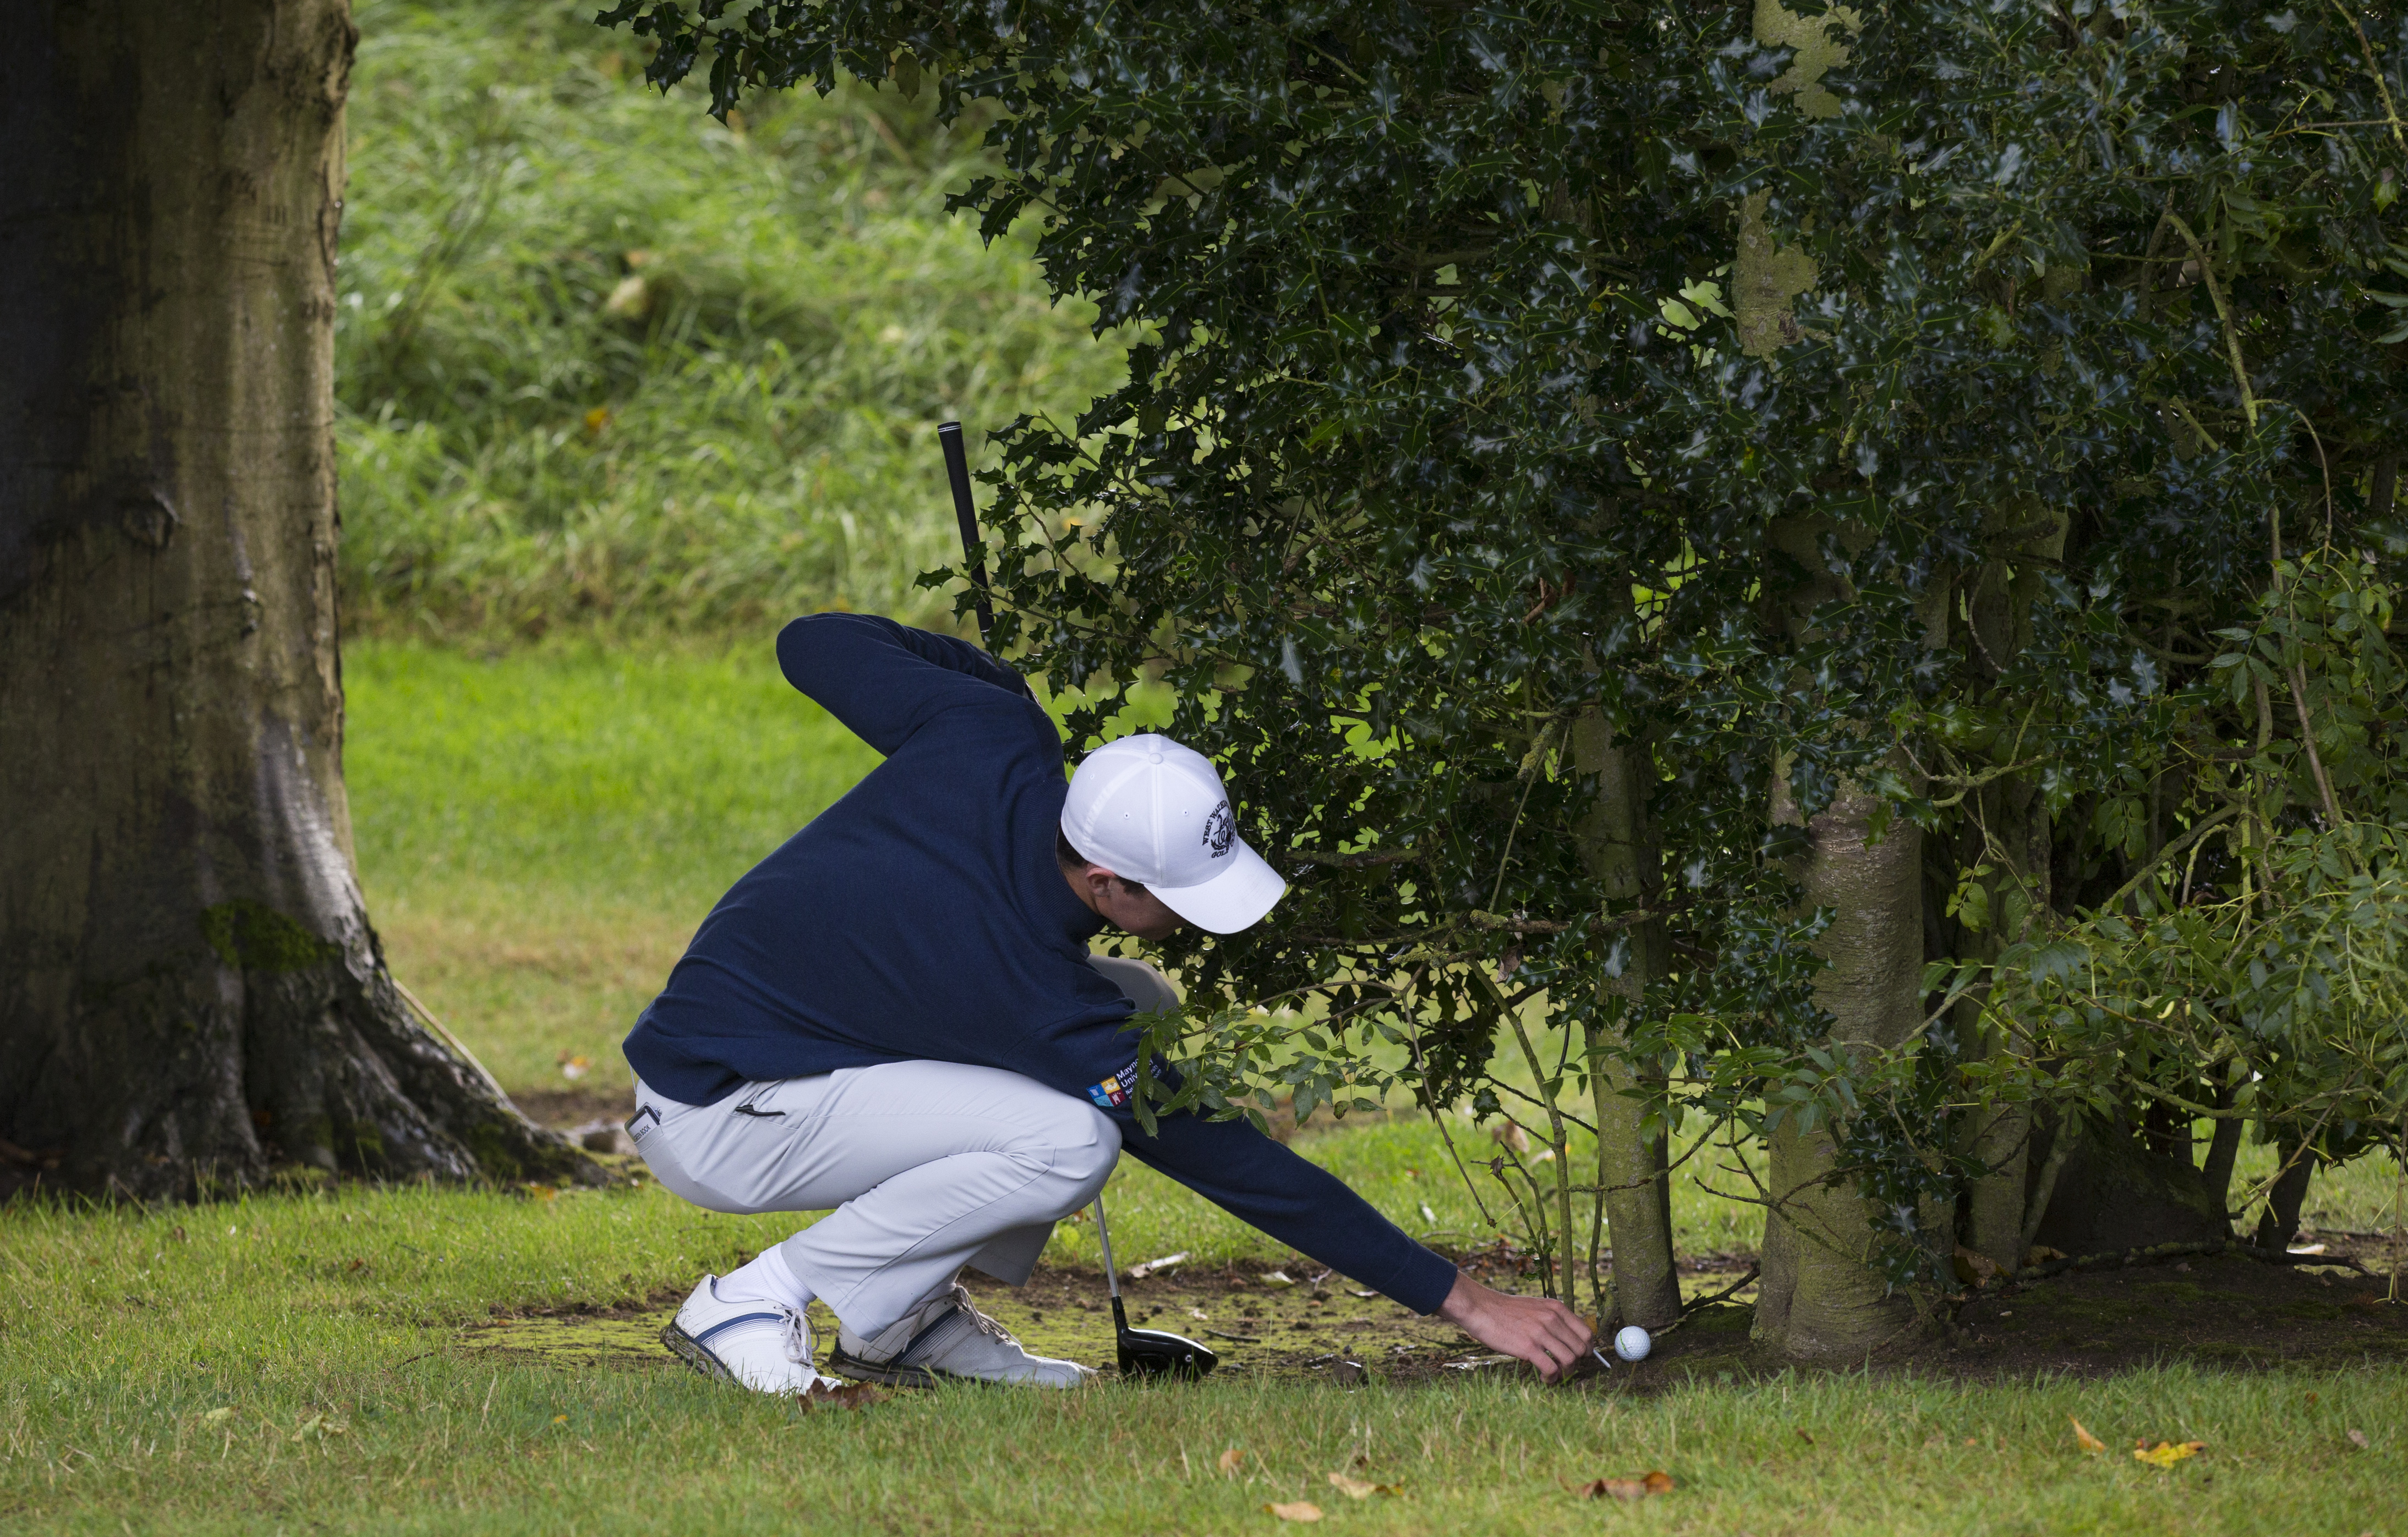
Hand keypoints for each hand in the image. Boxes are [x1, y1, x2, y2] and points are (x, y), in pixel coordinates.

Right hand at [1435, 1270, 1595, 1383]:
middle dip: (1577, 1363)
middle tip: (1565, 1368)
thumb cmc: (1505, 1310)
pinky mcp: (1528, 1347)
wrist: (1481, 1308)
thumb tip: (1567, 1338)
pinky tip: (1545, 1379)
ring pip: (1570, 1360)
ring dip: (1566, 1373)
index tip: (1580, 1357)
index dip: (1587, 1349)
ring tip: (1554, 1376)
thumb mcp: (1535, 1306)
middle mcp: (1552, 1318)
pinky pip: (1552, 1369)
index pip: (1586, 1332)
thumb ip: (1552, 1318)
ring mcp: (1541, 1332)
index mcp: (1556, 1308)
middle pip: (1581, 1348)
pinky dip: (1552, 1379)